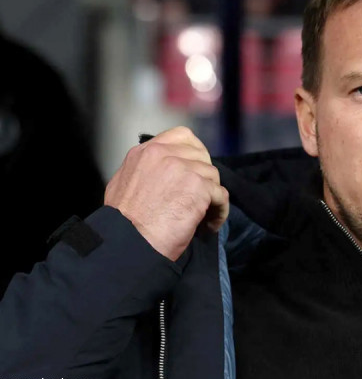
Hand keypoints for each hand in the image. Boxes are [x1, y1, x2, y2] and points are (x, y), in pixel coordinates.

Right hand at [104, 126, 228, 260]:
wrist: (129, 242)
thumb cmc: (123, 222)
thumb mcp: (123, 183)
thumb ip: (144, 169)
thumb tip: (159, 171)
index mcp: (146, 152)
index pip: (181, 136)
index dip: (195, 152)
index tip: (196, 169)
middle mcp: (164, 154)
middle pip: (201, 156)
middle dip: (204, 176)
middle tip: (201, 196)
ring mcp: (183, 168)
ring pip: (212, 176)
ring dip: (212, 196)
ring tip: (204, 215)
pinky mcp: (199, 186)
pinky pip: (221, 195)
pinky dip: (220, 211)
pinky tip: (209, 224)